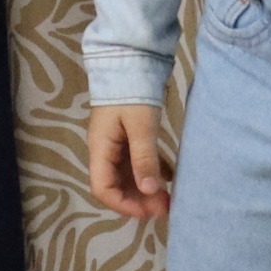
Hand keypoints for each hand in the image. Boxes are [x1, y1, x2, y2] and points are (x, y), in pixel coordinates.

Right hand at [86, 104, 171, 220]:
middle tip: (165, 207)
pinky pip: (138, 161)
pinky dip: (152, 172)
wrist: (130, 59)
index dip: (123, 205)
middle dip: (138, 200)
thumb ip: (144, 158)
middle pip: (116, 185)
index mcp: (100, 149)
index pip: (102, 188)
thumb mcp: (141, 126)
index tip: (149, 211)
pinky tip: (170, 177)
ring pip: (128, 175)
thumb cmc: (132, 93)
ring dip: (146, 188)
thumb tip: (149, 192)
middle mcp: (105, 149)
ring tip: (170, 197)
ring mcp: (116, 143)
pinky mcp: (128, 135)